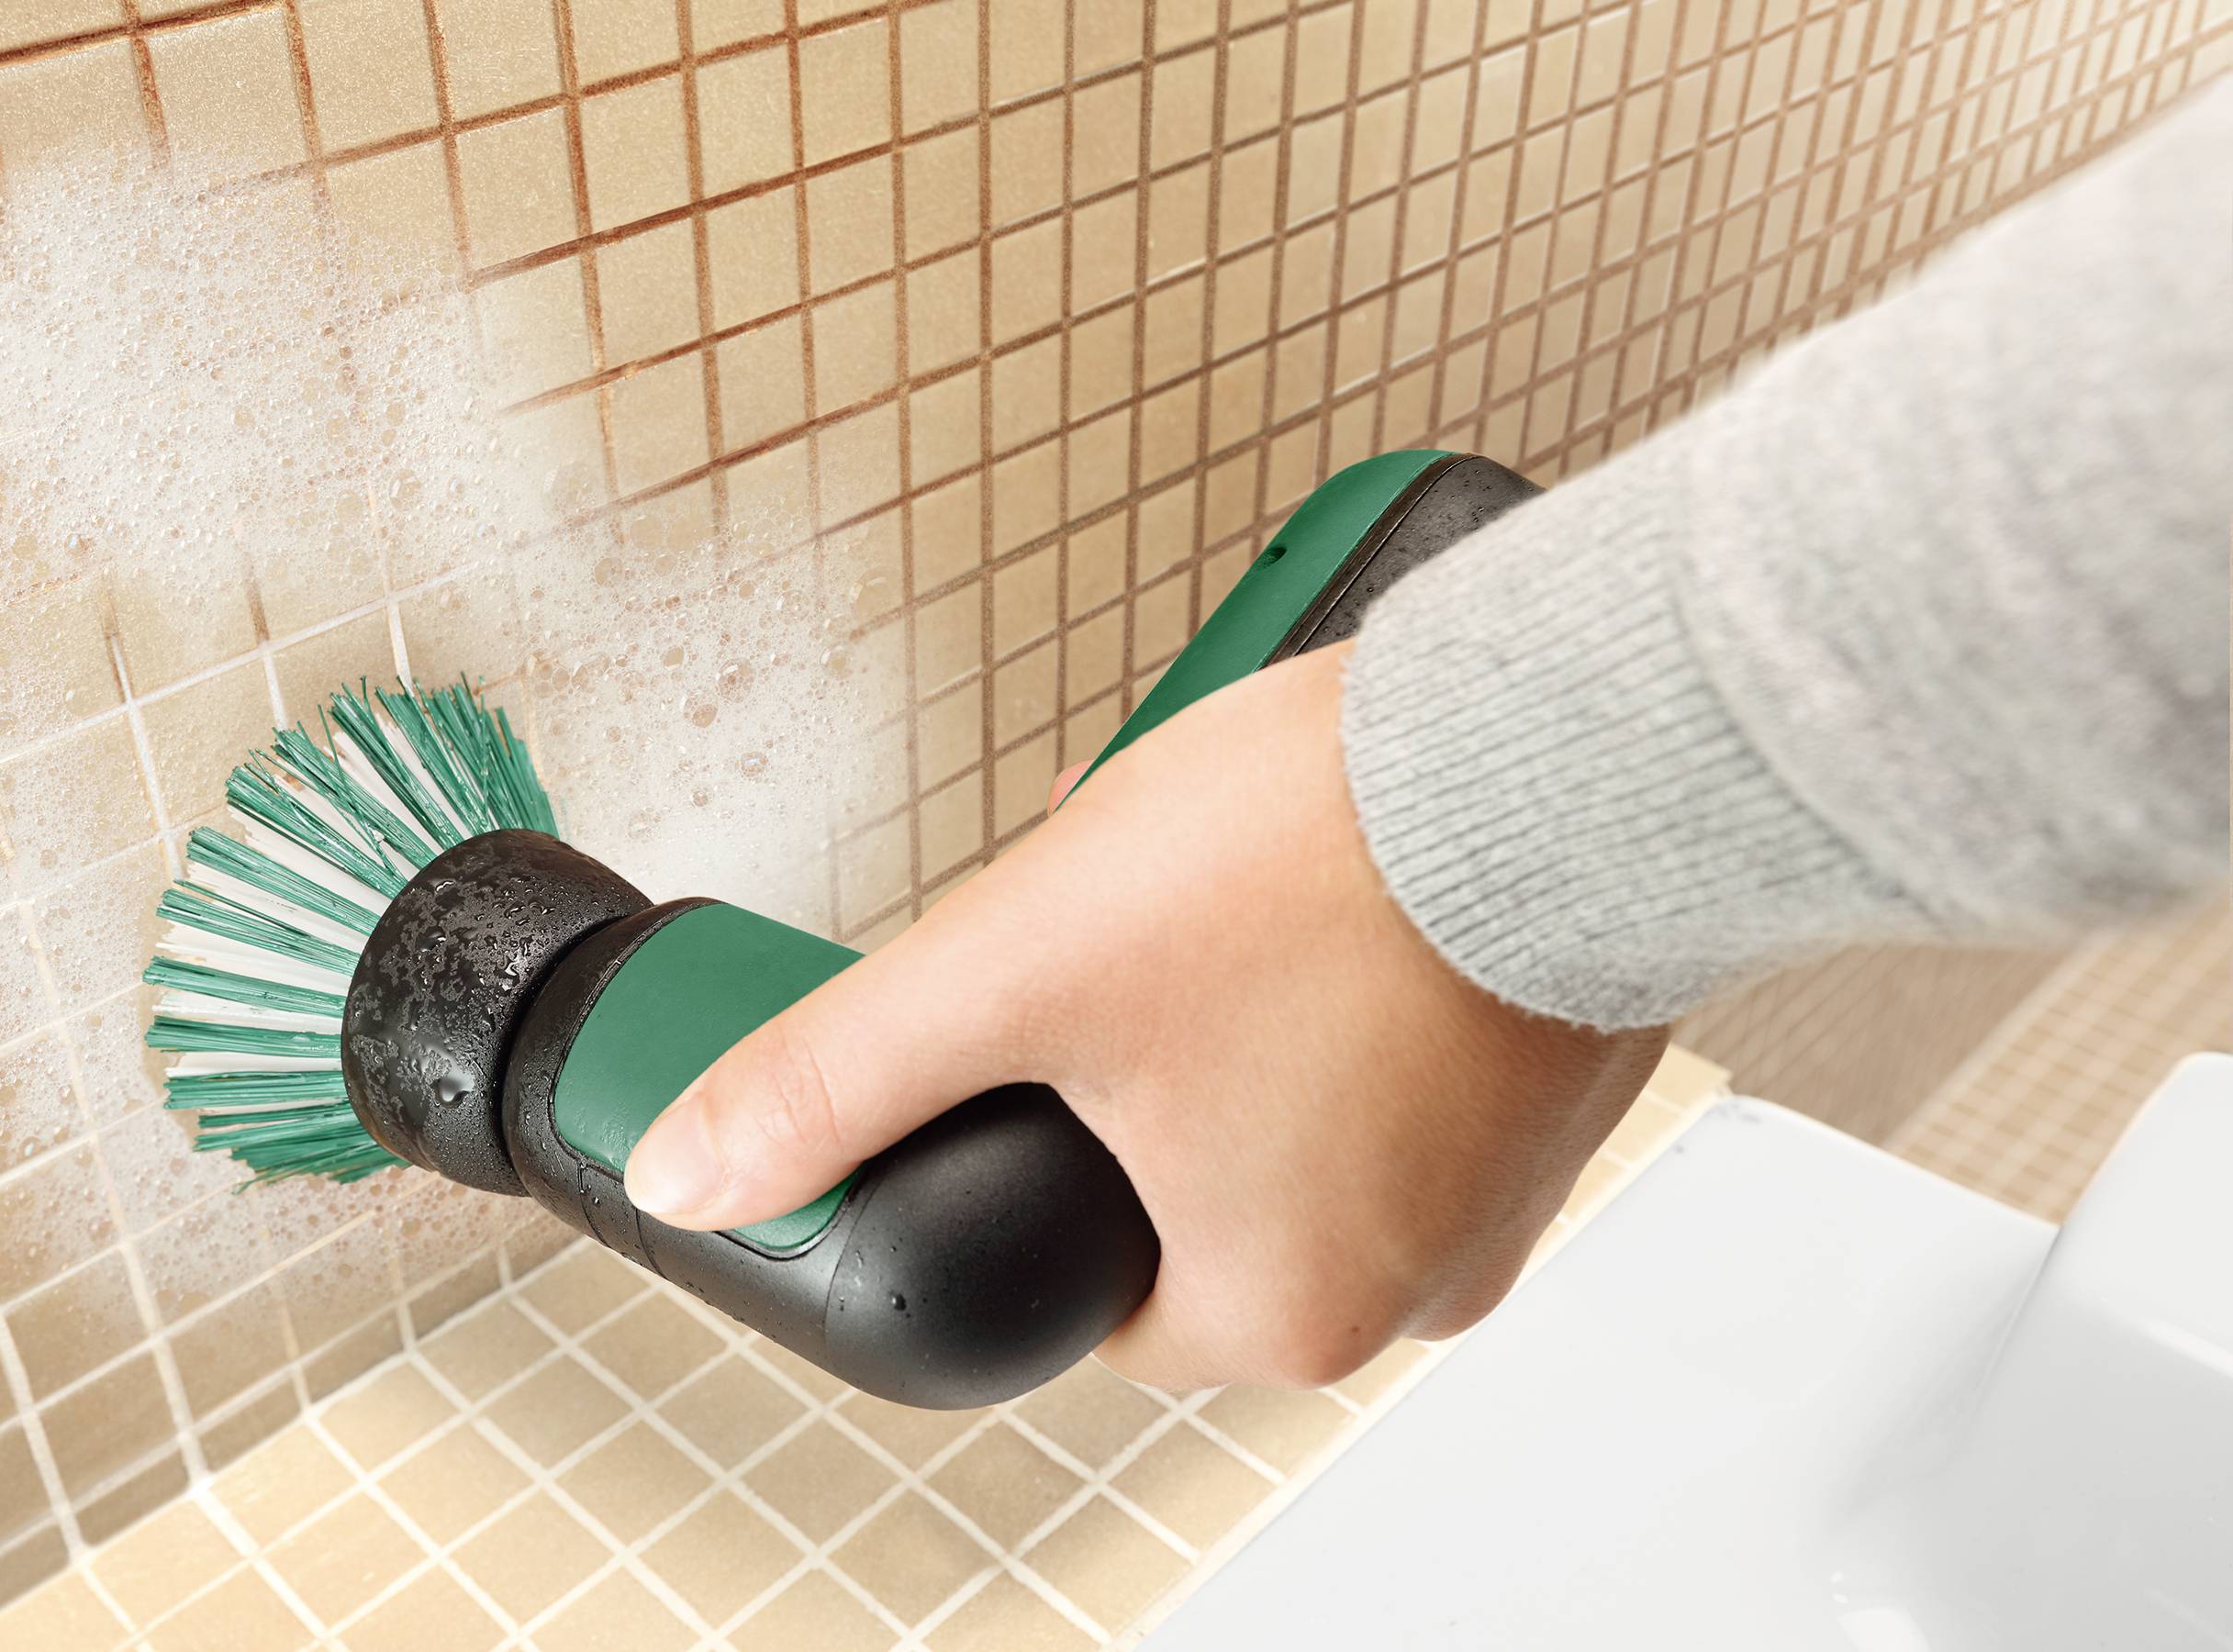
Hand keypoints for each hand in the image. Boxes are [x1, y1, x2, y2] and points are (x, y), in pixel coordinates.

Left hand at [621, 641, 1667, 1389]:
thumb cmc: (1329, 862)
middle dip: (1116, 1052)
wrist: (1567, 728)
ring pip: (1282, 1102)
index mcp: (1276, 1310)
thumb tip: (698, 1171)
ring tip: (1206, 878)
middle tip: (1108, 936)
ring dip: (1216, 999)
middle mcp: (1409, 1282)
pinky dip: (1328, 972)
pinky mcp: (1551, 1079)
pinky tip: (1303, 872)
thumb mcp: (1016, 967)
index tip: (1015, 1052)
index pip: (1075, 1284)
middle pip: (1173, 1184)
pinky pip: (1390, 1049)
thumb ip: (840, 1080)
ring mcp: (1498, 1183)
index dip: (1018, 1152)